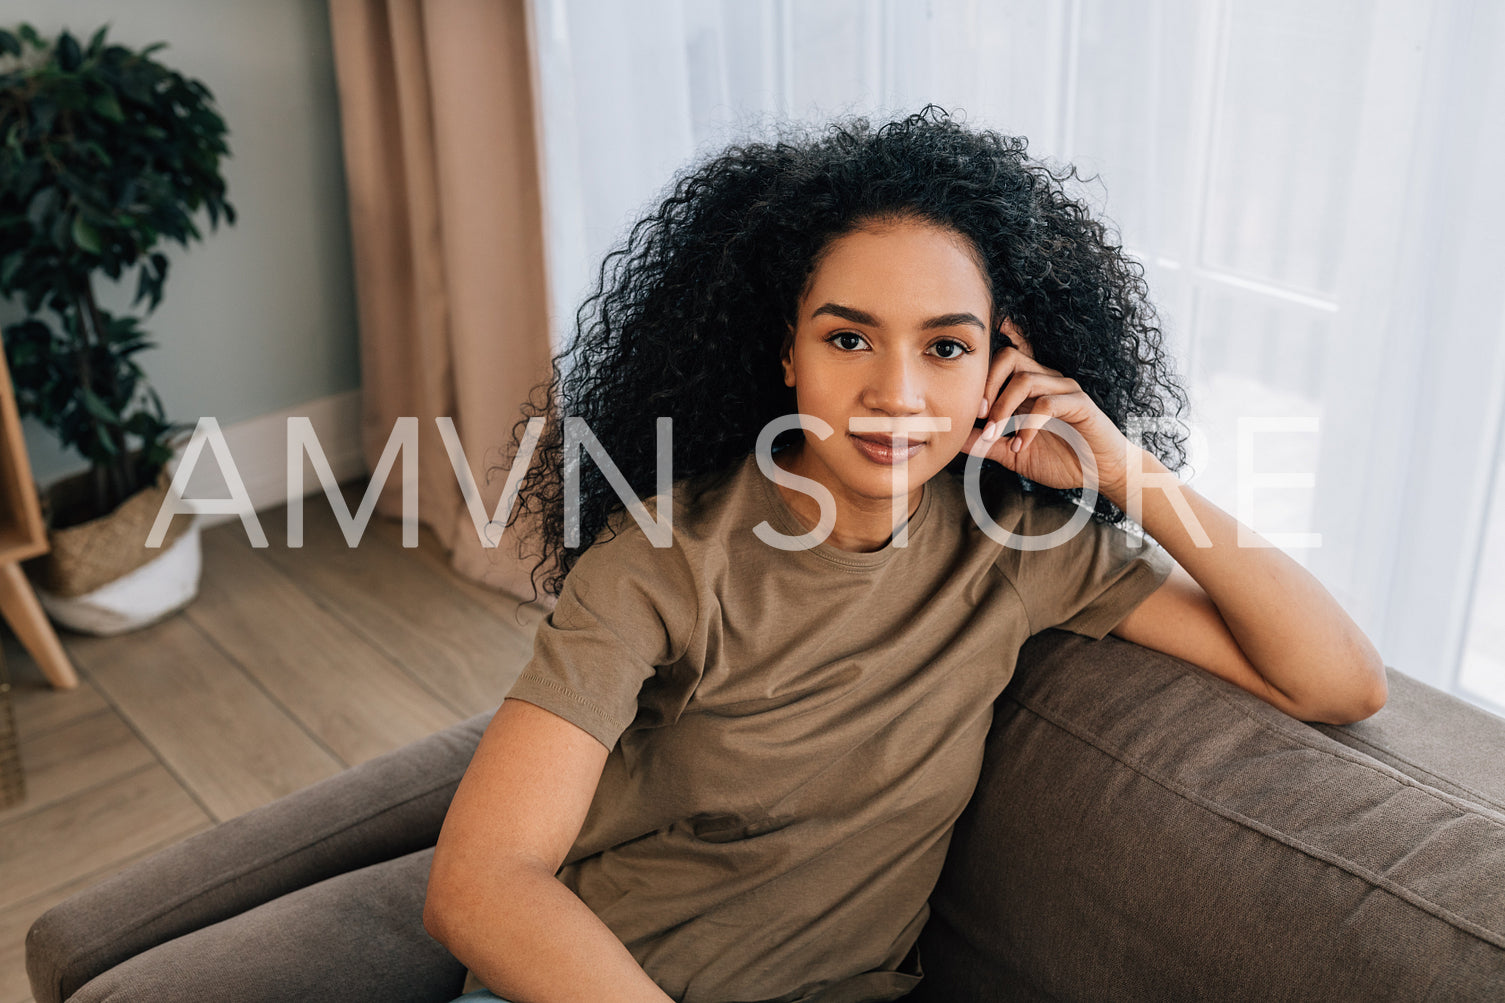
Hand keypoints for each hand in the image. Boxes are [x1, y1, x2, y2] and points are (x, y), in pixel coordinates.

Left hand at [962, 322, 1130, 497]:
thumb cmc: (1062, 459)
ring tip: (996, 436)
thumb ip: (985, 444)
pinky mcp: (1080, 405)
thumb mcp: (1014, 453)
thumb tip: (952, 439)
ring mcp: (1065, 389)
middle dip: (987, 385)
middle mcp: (1047, 380)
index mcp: (1031, 386)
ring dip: (1003, 409)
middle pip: (1009, 357)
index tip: (964, 400)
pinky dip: (1028, 425)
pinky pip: (1048, 403)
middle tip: (978, 415)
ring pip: (1026, 379)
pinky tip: (1020, 445)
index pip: (1004, 358)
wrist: (1103, 474)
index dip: (981, 368)